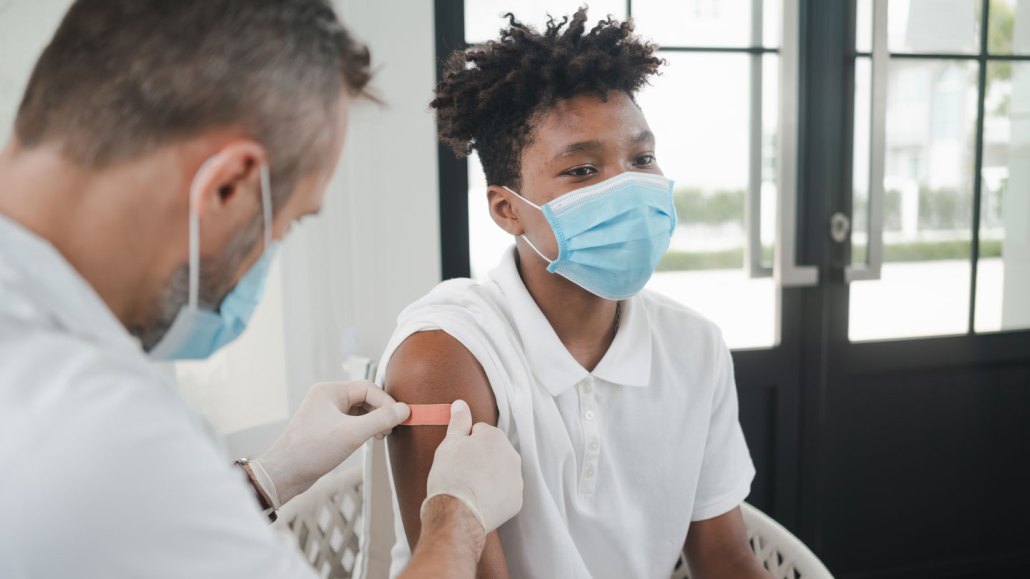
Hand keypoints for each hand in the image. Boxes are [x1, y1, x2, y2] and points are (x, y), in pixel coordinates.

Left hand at [255, 381, 408, 504]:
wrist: (284, 474)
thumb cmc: (313, 450)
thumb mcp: (352, 433)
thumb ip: (381, 419)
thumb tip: (405, 410)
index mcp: (330, 391)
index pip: (368, 388)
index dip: (386, 402)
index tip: (400, 418)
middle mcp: (326, 398)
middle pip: (364, 398)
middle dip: (380, 412)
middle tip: (390, 430)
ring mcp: (325, 413)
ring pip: (358, 411)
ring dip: (372, 422)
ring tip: (380, 437)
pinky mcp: (325, 429)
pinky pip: (350, 422)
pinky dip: (362, 429)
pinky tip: (367, 441)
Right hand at [420, 400, 522, 533]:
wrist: (457, 514)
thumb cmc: (451, 475)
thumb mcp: (449, 443)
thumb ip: (459, 421)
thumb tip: (461, 404)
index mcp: (495, 436)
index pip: (478, 433)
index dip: (464, 444)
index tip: (457, 458)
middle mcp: (512, 454)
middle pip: (492, 452)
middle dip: (480, 459)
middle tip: (462, 473)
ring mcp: (516, 479)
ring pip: (500, 472)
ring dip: (488, 476)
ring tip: (470, 489)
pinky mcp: (516, 500)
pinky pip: (504, 492)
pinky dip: (494, 496)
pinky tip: (479, 501)